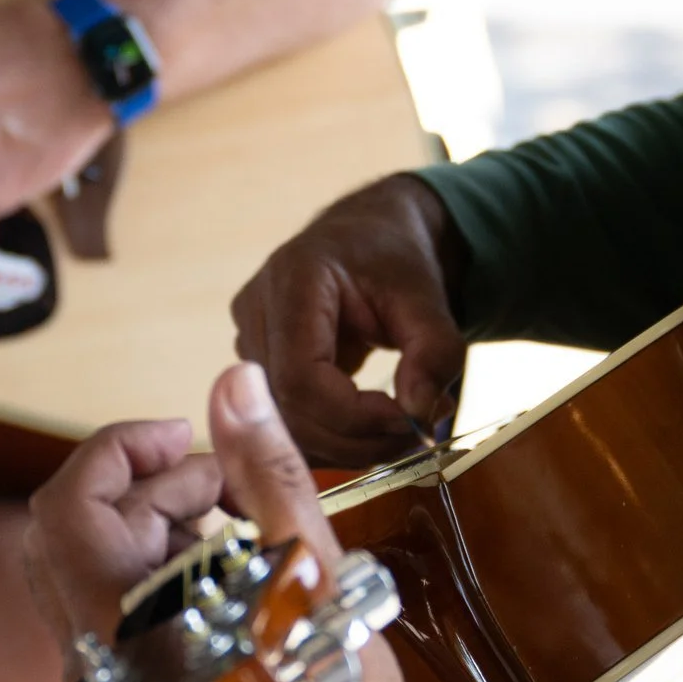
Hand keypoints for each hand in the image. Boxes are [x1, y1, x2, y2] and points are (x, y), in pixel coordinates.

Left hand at [21, 366, 436, 681]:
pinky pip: (119, 607)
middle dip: (152, 486)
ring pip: (99, 567)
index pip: (66, 505)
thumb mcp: (307, 569)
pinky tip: (233, 569)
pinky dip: (165, 568)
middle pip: (80, 529)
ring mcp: (111, 678)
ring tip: (244, 525)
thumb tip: (235, 383)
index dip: (118, 449)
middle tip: (229, 485)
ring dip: (162, 526)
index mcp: (124, 625)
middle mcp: (99, 657)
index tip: (183, 435)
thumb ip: (263, 468)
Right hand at [231, 176, 468, 468]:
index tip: (409, 422)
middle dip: (355, 439)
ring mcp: (248, 336)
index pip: (301, 377)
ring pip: (282, 423)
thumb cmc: (395, 257)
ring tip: (398, 430)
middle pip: (286, 409)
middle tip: (415, 436)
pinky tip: (369, 430)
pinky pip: (283, 418)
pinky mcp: (254, 361)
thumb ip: (434, 352)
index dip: (354, 417)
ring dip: (344, 445)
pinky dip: (329, 438)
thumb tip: (422, 414)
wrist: (370, 235)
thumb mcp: (428, 296)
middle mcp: (256, 309)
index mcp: (293, 279)